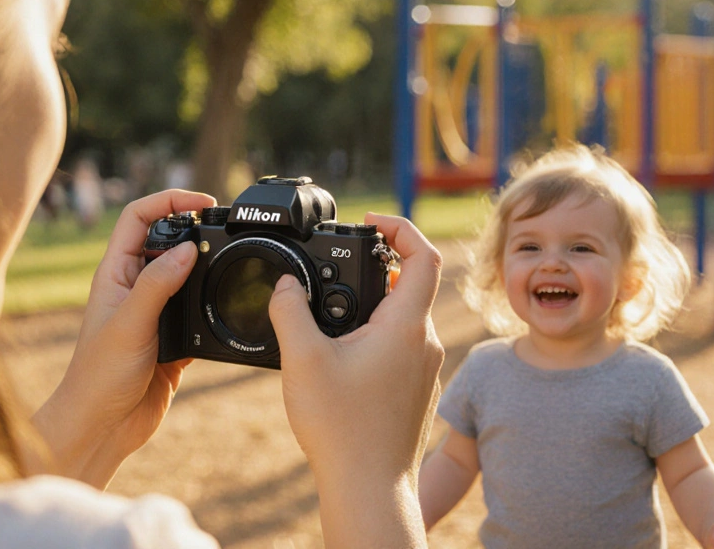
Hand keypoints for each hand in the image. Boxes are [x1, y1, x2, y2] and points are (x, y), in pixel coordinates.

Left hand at [33, 189, 215, 488]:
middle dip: (194, 229)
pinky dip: (213, 306)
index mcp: (115, 273)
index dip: (169, 200)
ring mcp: (155, 312)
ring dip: (206, 268)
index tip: (203, 203)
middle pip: (166, 239)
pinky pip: (199, 312)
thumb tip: (189, 248)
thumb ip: (158, 284)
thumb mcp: (130, 323)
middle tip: (224, 231)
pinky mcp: (174, 339)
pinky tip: (226, 309)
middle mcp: (134, 287)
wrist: (103, 427)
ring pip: (186, 275)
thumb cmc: (99, 376)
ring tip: (230, 266)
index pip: (138, 217)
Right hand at [269, 213, 443, 546]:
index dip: (400, 227)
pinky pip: (403, 349)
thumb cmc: (342, 429)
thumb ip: (290, 309)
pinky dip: (377, 338)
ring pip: (405, 320)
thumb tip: (287, 283)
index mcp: (406, 326)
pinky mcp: (418, 393)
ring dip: (373, 307)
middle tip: (337, 271)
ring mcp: (426, 370)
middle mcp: (426, 343)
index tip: (369, 223)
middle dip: (373, 270)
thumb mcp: (302, 358)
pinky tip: (344, 359)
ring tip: (334, 319)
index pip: (424, 255)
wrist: (369, 489)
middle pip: (411, 285)